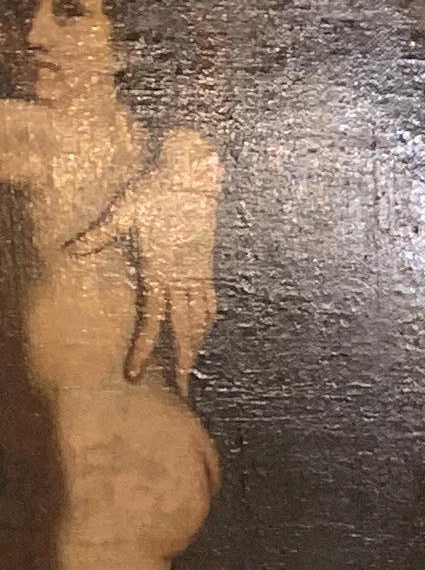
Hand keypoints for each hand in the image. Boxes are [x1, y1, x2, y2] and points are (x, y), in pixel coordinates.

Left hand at [78, 132, 223, 392]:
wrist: (192, 175)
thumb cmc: (155, 190)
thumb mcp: (123, 210)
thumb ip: (100, 234)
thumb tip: (68, 250)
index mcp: (161, 271)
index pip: (152, 321)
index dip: (144, 350)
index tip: (135, 373)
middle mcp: (183, 279)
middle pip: (184, 332)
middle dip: (182, 364)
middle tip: (182, 394)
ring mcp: (198, 275)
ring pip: (200, 323)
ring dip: (196, 349)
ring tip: (191, 372)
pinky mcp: (206, 268)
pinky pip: (210, 304)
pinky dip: (207, 324)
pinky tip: (204, 333)